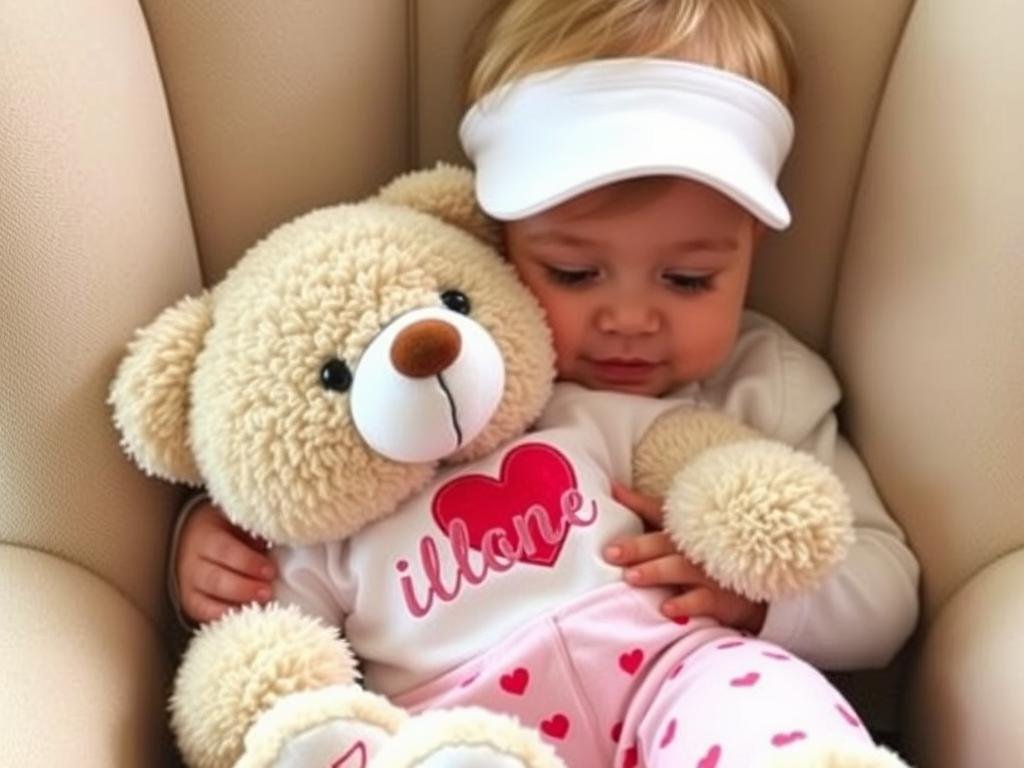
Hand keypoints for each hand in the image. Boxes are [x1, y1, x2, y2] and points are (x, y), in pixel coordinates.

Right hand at [175, 498, 275, 623]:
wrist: (195, 538)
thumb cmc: (227, 530)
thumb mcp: (238, 523)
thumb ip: (255, 533)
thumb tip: (280, 543)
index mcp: (207, 536)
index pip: (225, 551)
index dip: (248, 563)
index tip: (270, 571)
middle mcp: (193, 562)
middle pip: (216, 579)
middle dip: (244, 588)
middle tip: (267, 592)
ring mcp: (188, 584)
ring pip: (207, 600)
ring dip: (236, 606)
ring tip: (260, 607)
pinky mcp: (190, 602)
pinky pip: (203, 614)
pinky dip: (223, 618)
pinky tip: (245, 619)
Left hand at [604, 482, 767, 633]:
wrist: (757, 585)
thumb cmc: (707, 552)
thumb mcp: (681, 529)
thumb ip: (647, 509)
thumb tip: (614, 487)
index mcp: (686, 527)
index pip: (659, 511)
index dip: (637, 503)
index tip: (613, 494)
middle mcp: (697, 546)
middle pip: (665, 543)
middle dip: (638, 547)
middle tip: (612, 553)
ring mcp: (711, 571)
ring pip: (681, 569)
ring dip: (656, 572)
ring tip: (631, 577)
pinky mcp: (724, 597)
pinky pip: (704, 600)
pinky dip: (685, 604)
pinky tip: (666, 607)